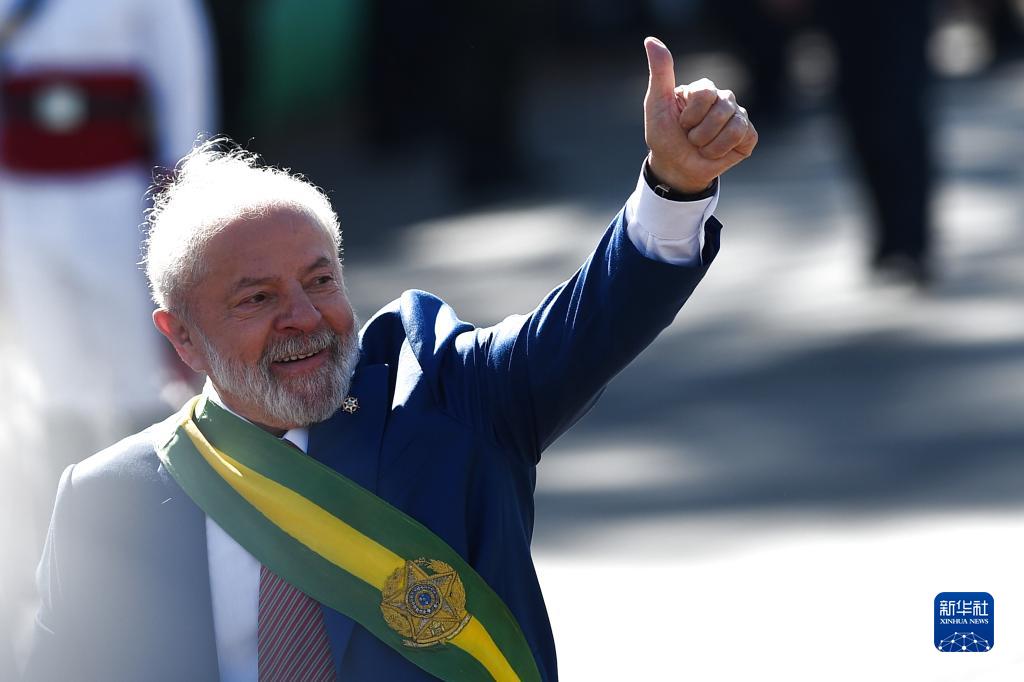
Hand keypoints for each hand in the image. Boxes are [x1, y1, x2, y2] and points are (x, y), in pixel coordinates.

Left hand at [643, 37, 757, 193]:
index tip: (681, 124)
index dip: (691, 115)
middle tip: (690, 138)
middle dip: (700, 133)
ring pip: (734, 125)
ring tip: (701, 146)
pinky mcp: (748, 135)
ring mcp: (738, 116)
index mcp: (703, 89)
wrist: (675, 168)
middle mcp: (723, 98)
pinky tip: (715, 152)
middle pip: (721, 110)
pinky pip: (744, 136)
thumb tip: (651, 40)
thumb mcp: (656, 105)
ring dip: (710, 144)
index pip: (705, 92)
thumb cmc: (664, 136)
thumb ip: (660, 72)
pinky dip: (724, 150)